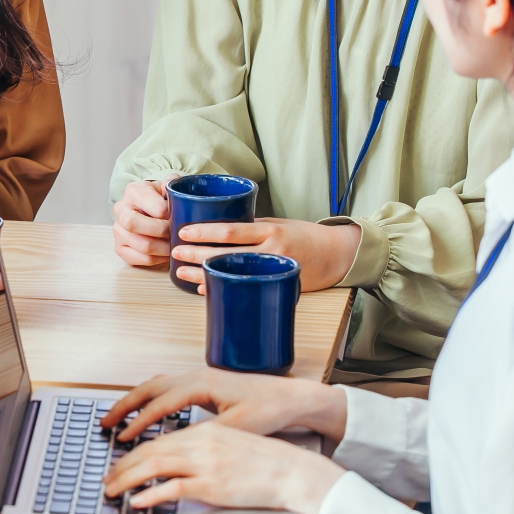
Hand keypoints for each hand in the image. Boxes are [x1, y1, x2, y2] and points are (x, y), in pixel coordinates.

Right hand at [102, 371, 347, 443]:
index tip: (122, 438)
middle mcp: (195, 376)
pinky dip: (149, 400)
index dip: (139, 422)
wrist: (290, 397)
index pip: (160, 403)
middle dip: (125, 405)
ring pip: (156, 385)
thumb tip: (176, 445)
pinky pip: (166, 389)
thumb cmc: (267, 409)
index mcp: (201, 383)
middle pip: (149, 387)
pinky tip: (145, 413)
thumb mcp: (236, 427)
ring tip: (116, 418)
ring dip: (134, 400)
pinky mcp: (203, 386)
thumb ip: (204, 434)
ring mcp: (198, 378)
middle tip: (104, 422)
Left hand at [103, 421, 345, 513]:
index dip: (134, 452)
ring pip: (155, 466)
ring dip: (128, 479)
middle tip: (107, 478)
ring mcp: (205, 464)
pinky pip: (173, 489)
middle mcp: (200, 443)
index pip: (159, 440)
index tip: (119, 463)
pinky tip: (137, 501)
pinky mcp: (212, 485)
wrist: (291, 471)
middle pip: (150, 450)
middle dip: (123, 466)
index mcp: (203, 432)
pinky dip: (151, 494)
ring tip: (112, 489)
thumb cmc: (263, 462)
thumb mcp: (229, 445)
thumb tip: (177, 460)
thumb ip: (202, 449)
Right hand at [112, 177, 174, 267]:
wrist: (143, 207)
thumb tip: (179, 192)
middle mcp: (120, 210)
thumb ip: (173, 184)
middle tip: (177, 233)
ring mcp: (118, 230)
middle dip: (164, 233)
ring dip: (164, 249)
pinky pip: (141, 259)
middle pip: (137, 225)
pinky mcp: (119, 248)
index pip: (158, 209)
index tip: (182, 219)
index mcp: (133, 191)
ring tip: (176, 245)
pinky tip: (166, 254)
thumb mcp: (165, 186)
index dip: (174, 216)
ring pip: (143, 246)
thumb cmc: (157, 198)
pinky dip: (158, 259)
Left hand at [171, 217, 359, 292]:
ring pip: (232, 274)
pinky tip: (203, 289)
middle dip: (196, 255)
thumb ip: (252, 228)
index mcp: (270, 230)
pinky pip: (245, 288)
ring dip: (203, 275)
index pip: (231, 230)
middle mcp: (272, 251)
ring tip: (181, 273)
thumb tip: (218, 230)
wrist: (338, 255)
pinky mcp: (278, 287)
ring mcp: (275, 271)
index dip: (205, 232)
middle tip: (174, 254)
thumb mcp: (279, 224)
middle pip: (226, 254)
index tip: (183, 232)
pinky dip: (222, 288)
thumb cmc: (305, 236)